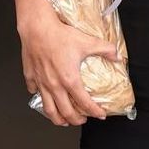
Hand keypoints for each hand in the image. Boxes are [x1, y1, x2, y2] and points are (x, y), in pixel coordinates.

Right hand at [18, 12, 117, 126]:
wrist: (37, 28)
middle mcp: (55, 86)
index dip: (95, 111)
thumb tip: (118, 56)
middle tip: (83, 120)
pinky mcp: (31, 77)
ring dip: (57, 118)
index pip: (85, 103)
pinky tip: (45, 96)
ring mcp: (41, 83)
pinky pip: (34, 92)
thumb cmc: (60, 35)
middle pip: (65, 113)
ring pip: (48, 109)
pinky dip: (40, 98)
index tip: (100, 115)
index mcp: (70, 80)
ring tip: (64, 120)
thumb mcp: (88, 42)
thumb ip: (106, 50)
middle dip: (76, 120)